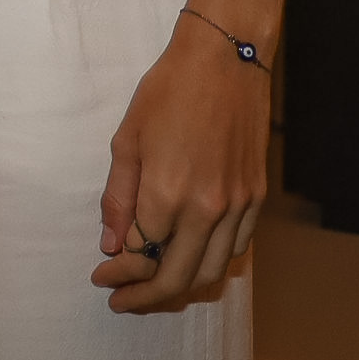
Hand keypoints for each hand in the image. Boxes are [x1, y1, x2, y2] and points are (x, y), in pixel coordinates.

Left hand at [93, 11, 267, 310]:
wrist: (225, 61)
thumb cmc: (168, 92)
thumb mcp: (126, 140)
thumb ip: (119, 198)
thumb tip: (112, 245)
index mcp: (169, 193)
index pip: (142, 257)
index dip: (119, 273)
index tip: (101, 276)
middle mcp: (209, 208)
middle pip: (178, 276)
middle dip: (146, 296)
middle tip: (122, 299)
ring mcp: (239, 205)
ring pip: (214, 271)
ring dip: (182, 288)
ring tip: (154, 289)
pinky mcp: (257, 197)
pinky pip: (237, 249)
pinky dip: (213, 265)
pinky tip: (191, 261)